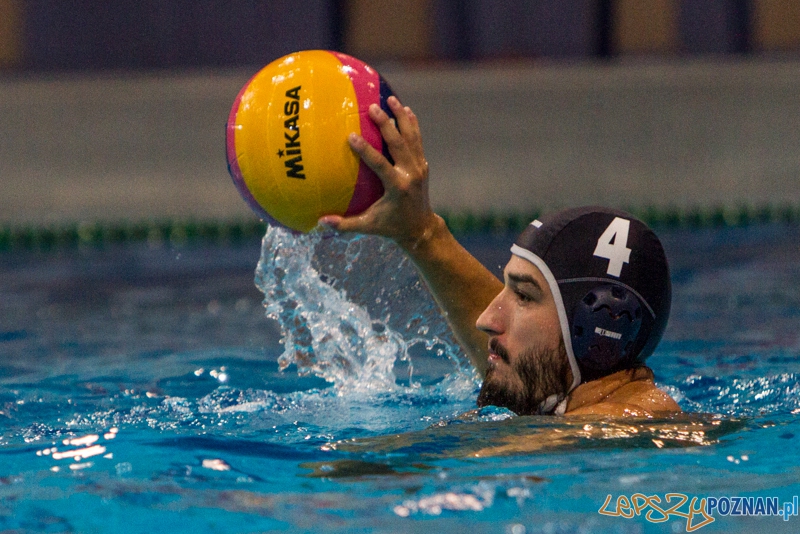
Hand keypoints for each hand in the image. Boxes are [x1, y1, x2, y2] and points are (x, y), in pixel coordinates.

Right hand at [319, 96, 437, 249]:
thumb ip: (344, 225)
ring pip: (411, 137)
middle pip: (398, 144)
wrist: (420, 228)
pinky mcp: (422, 164)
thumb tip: (320, 221)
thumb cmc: (391, 226)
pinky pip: (417, 140)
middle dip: (386, 124)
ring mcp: (419, 167)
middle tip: (372, 107)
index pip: (380, 164)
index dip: (366, 150)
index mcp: (396, 187)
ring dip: (401, 117)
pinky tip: (405, 109)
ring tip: (390, 98)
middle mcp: (410, 174)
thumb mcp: (368, 227)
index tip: (352, 135)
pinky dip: (412, 124)